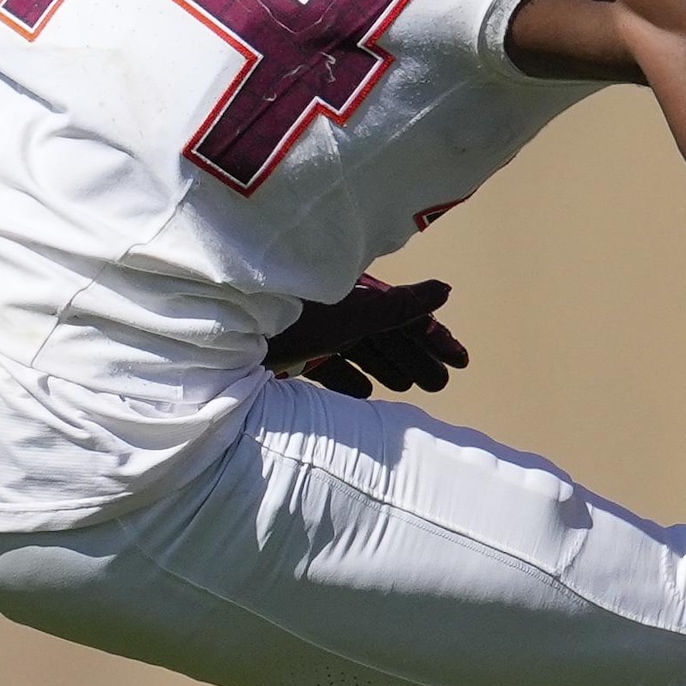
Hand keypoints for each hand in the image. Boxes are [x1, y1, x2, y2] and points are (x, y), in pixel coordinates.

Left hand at [267, 277, 465, 398]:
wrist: (224, 330)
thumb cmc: (292, 317)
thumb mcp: (352, 315)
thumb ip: (399, 307)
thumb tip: (446, 291)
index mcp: (355, 296)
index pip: (406, 318)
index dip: (434, 339)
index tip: (461, 362)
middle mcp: (337, 309)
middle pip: (385, 335)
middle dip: (415, 358)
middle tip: (440, 383)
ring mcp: (312, 329)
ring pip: (359, 350)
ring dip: (386, 368)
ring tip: (408, 388)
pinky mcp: (290, 349)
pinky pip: (325, 364)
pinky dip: (346, 378)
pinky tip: (361, 395)